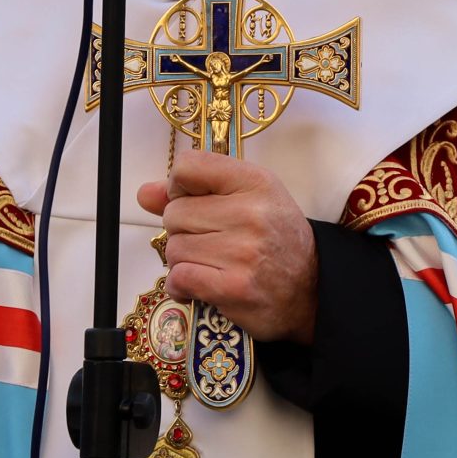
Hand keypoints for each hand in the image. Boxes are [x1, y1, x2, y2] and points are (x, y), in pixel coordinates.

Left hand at [133, 150, 318, 343]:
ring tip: (210, 265)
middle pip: (174, 213)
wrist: (312, 291)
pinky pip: (179, 278)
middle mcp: (250, 212)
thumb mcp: (247, 200)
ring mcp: (243, 251)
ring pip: (174, 249)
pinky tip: (199, 286)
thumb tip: (144, 193)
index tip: (192, 201)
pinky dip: (181, 286)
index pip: (188, 167)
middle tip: (209, 242)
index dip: (178, 187)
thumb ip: (194, 191)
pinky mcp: (235, 287)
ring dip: (182, 262)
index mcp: (255, 181)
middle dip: (182, 231)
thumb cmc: (275, 240)